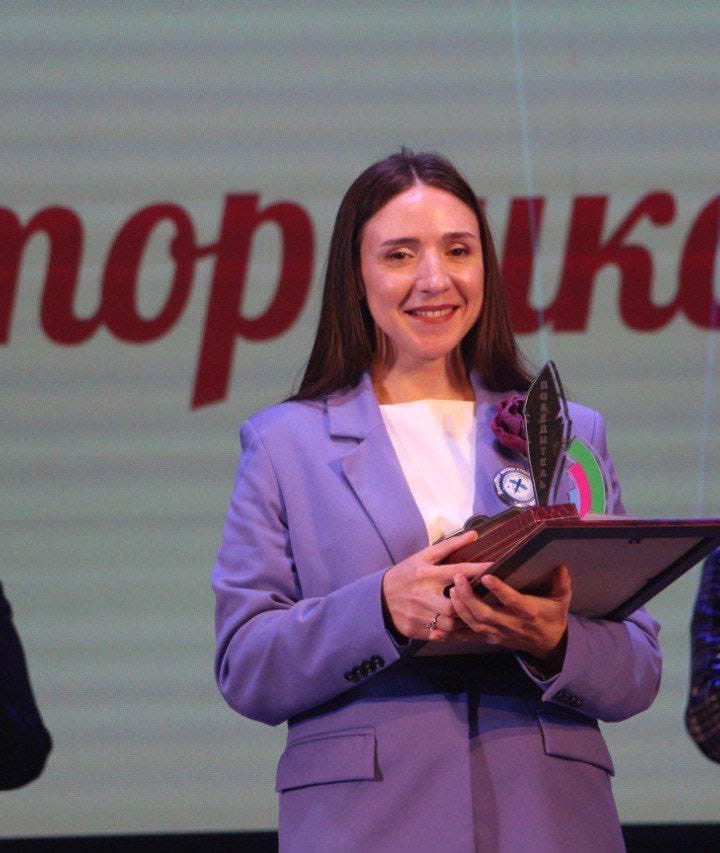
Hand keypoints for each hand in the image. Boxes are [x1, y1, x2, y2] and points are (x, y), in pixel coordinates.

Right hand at [381, 530, 480, 639]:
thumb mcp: (423, 556)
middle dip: (469, 605)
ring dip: (464, 622)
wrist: (379, 597)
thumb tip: (474, 535)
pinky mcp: (416, 630)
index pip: (457, 571)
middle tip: (485, 601)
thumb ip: (449, 546)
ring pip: (449, 625)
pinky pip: (440, 635)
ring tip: (476, 617)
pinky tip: (463, 630)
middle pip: (453, 606)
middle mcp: (423, 595)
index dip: (478, 571)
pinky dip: (453, 634)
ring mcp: (418, 615)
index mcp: (426, 573)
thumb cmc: (406, 574)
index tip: (496, 568)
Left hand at [447, 564, 571, 661]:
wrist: (549, 645)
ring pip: (474, 625)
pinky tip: (435, 631)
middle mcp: (511, 624)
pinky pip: (468, 638)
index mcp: (529, 612)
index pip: (513, 601)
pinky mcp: (489, 639)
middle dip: (469, 598)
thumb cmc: (553, 616)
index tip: (486, 576)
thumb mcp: (562, 600)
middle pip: (486, 614)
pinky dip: (451, 635)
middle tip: (457, 578)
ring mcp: (498, 634)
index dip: (500, 590)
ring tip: (449, 591)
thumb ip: (562, 583)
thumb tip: (561, 565)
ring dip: (459, 609)